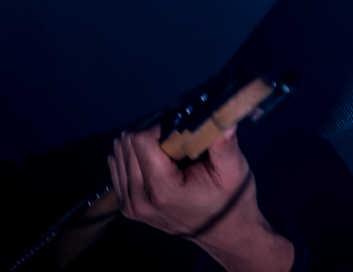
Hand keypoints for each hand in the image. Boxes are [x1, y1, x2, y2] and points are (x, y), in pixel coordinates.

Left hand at [109, 125, 293, 271]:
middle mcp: (140, 200)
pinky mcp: (128, 208)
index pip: (141, 142)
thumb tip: (225, 118)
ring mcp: (131, 206)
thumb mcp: (235, 171)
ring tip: (165, 154)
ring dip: (139, 147)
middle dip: (149, 136)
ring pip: (119, 155)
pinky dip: (132, 159)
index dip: (158, 128)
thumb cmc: (231, 201)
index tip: (176, 131)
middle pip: (127, 146)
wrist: (225, 234)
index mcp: (163, 190)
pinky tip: (151, 161)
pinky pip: (117, 170)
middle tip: (173, 143)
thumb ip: (224, 144)